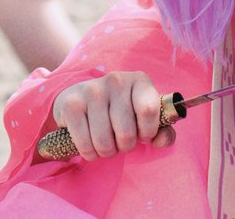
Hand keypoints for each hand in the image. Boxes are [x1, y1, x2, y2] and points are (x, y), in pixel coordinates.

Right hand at [50, 71, 175, 159]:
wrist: (81, 98)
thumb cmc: (121, 111)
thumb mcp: (145, 117)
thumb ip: (163, 130)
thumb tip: (160, 141)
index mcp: (139, 80)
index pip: (148, 110)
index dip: (147, 132)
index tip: (142, 135)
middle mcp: (115, 80)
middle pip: (126, 132)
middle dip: (125, 146)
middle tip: (121, 140)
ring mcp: (91, 90)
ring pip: (104, 141)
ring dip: (106, 151)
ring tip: (106, 142)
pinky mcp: (71, 104)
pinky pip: (85, 144)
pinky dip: (89, 153)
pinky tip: (90, 144)